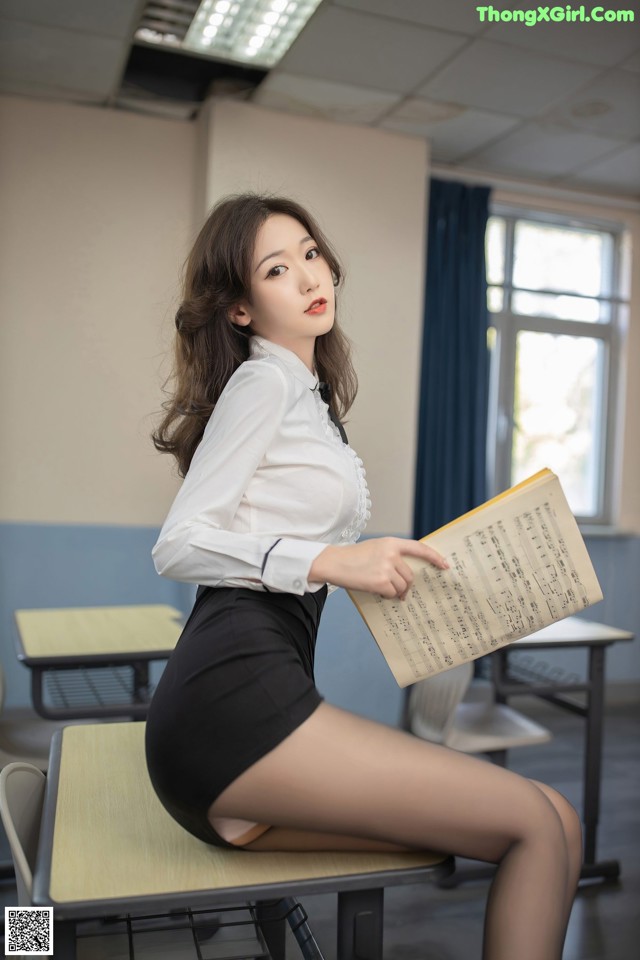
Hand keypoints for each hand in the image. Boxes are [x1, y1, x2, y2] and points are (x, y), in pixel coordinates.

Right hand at [309, 537, 448, 599]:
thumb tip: (407, 575)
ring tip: (381, 588)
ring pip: (403, 586)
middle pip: (410, 575)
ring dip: (395, 592)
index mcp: (391, 543)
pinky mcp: (380, 582)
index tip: (445, 565)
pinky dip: (386, 595)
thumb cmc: (353, 557)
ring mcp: (386, 568)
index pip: (419, 548)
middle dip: (405, 585)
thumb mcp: (375, 548)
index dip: (434, 557)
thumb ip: (392, 555)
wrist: (333, 562)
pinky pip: (392, 594)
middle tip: (398, 591)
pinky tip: (375, 591)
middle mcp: (391, 554)